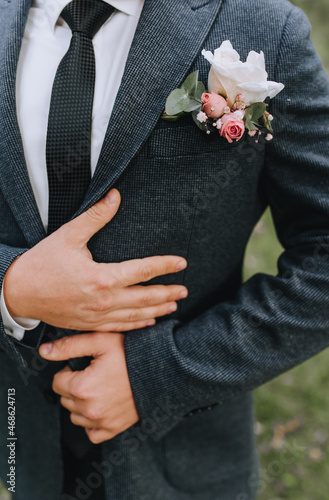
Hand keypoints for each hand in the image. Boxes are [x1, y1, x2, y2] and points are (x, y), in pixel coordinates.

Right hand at [4, 189, 187, 331]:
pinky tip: (148, 322)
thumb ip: (95, 217)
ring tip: (174, 305)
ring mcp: (97, 316)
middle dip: (168, 293)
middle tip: (185, 289)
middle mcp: (103, 300)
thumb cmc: (42, 263)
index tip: (181, 263)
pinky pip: (120, 328)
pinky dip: (137, 325)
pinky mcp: (89, 325)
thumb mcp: (68, 235)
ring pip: (135, 316)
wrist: (19, 293)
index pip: (142, 271)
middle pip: (145, 298)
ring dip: (157, 310)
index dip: (164, 266)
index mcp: (101, 277)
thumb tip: (115, 196)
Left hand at [39, 332, 137, 442]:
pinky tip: (102, 405)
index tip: (84, 366)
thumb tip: (45, 351)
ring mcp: (101, 421)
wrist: (160, 371)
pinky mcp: (113, 429)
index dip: (69, 371)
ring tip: (100, 387)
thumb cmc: (134, 355)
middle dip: (75, 385)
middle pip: (65, 398)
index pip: (57, 381)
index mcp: (82, 387)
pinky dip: (92, 421)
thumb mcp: (101, 341)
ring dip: (82, 403)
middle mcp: (89, 409)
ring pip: (75, 415)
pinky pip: (91, 432)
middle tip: (94, 373)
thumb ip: (70, 345)